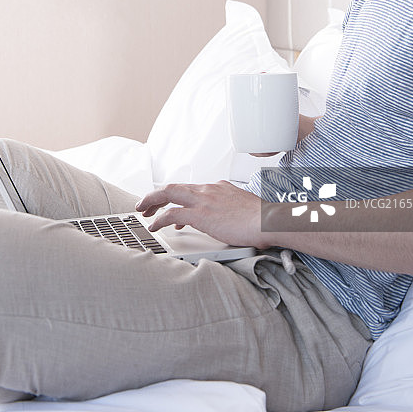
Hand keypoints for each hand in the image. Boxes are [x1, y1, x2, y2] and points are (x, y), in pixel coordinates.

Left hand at [136, 181, 266, 248]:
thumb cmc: (262, 219)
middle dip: (156, 195)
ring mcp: (203, 201)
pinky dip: (159, 220)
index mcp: (218, 188)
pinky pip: (172, 214)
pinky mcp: (200, 214)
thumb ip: (230, 209)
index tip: (171, 205)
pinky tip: (154, 226)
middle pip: (174, 187)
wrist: (268, 221)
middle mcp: (208, 190)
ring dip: (152, 203)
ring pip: (168, 194)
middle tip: (146, 204)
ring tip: (143, 212)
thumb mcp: (243, 208)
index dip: (177, 196)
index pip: (190, 189)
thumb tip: (227, 219)